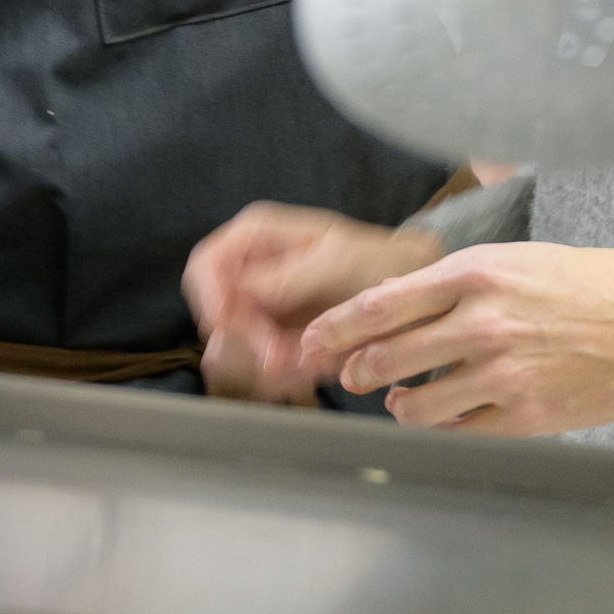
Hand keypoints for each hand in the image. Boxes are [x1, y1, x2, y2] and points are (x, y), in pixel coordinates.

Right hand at [183, 203, 444, 401]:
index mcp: (255, 236)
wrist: (407, 285)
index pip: (205, 265)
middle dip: (245, 341)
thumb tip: (247, 291)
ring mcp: (261, 309)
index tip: (227, 327)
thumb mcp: (337, 260)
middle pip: (217, 314)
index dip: (210, 298)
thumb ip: (291, 275)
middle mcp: (251, 272)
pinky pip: (260, 367)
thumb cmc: (376, 258)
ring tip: (307, 363)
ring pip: (236, 348)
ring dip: (266, 363)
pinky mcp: (276, 340)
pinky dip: (282, 376)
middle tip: (278, 356)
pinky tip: (312, 369)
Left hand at [298, 243, 613, 436]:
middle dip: (358, 370)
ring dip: (399, 405)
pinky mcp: (527, 415)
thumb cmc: (588, 284)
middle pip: (388, 356)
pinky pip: (461, 430)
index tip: (314, 340)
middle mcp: (484, 322)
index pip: (381, 304)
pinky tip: (440, 417)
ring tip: (399, 400)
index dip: (336, 327)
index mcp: (476, 274)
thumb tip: (392, 302)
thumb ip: (453, 282)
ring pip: (419, 403)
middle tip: (348, 375)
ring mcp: (505, 372)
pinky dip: (441, 426)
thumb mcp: (516, 259)